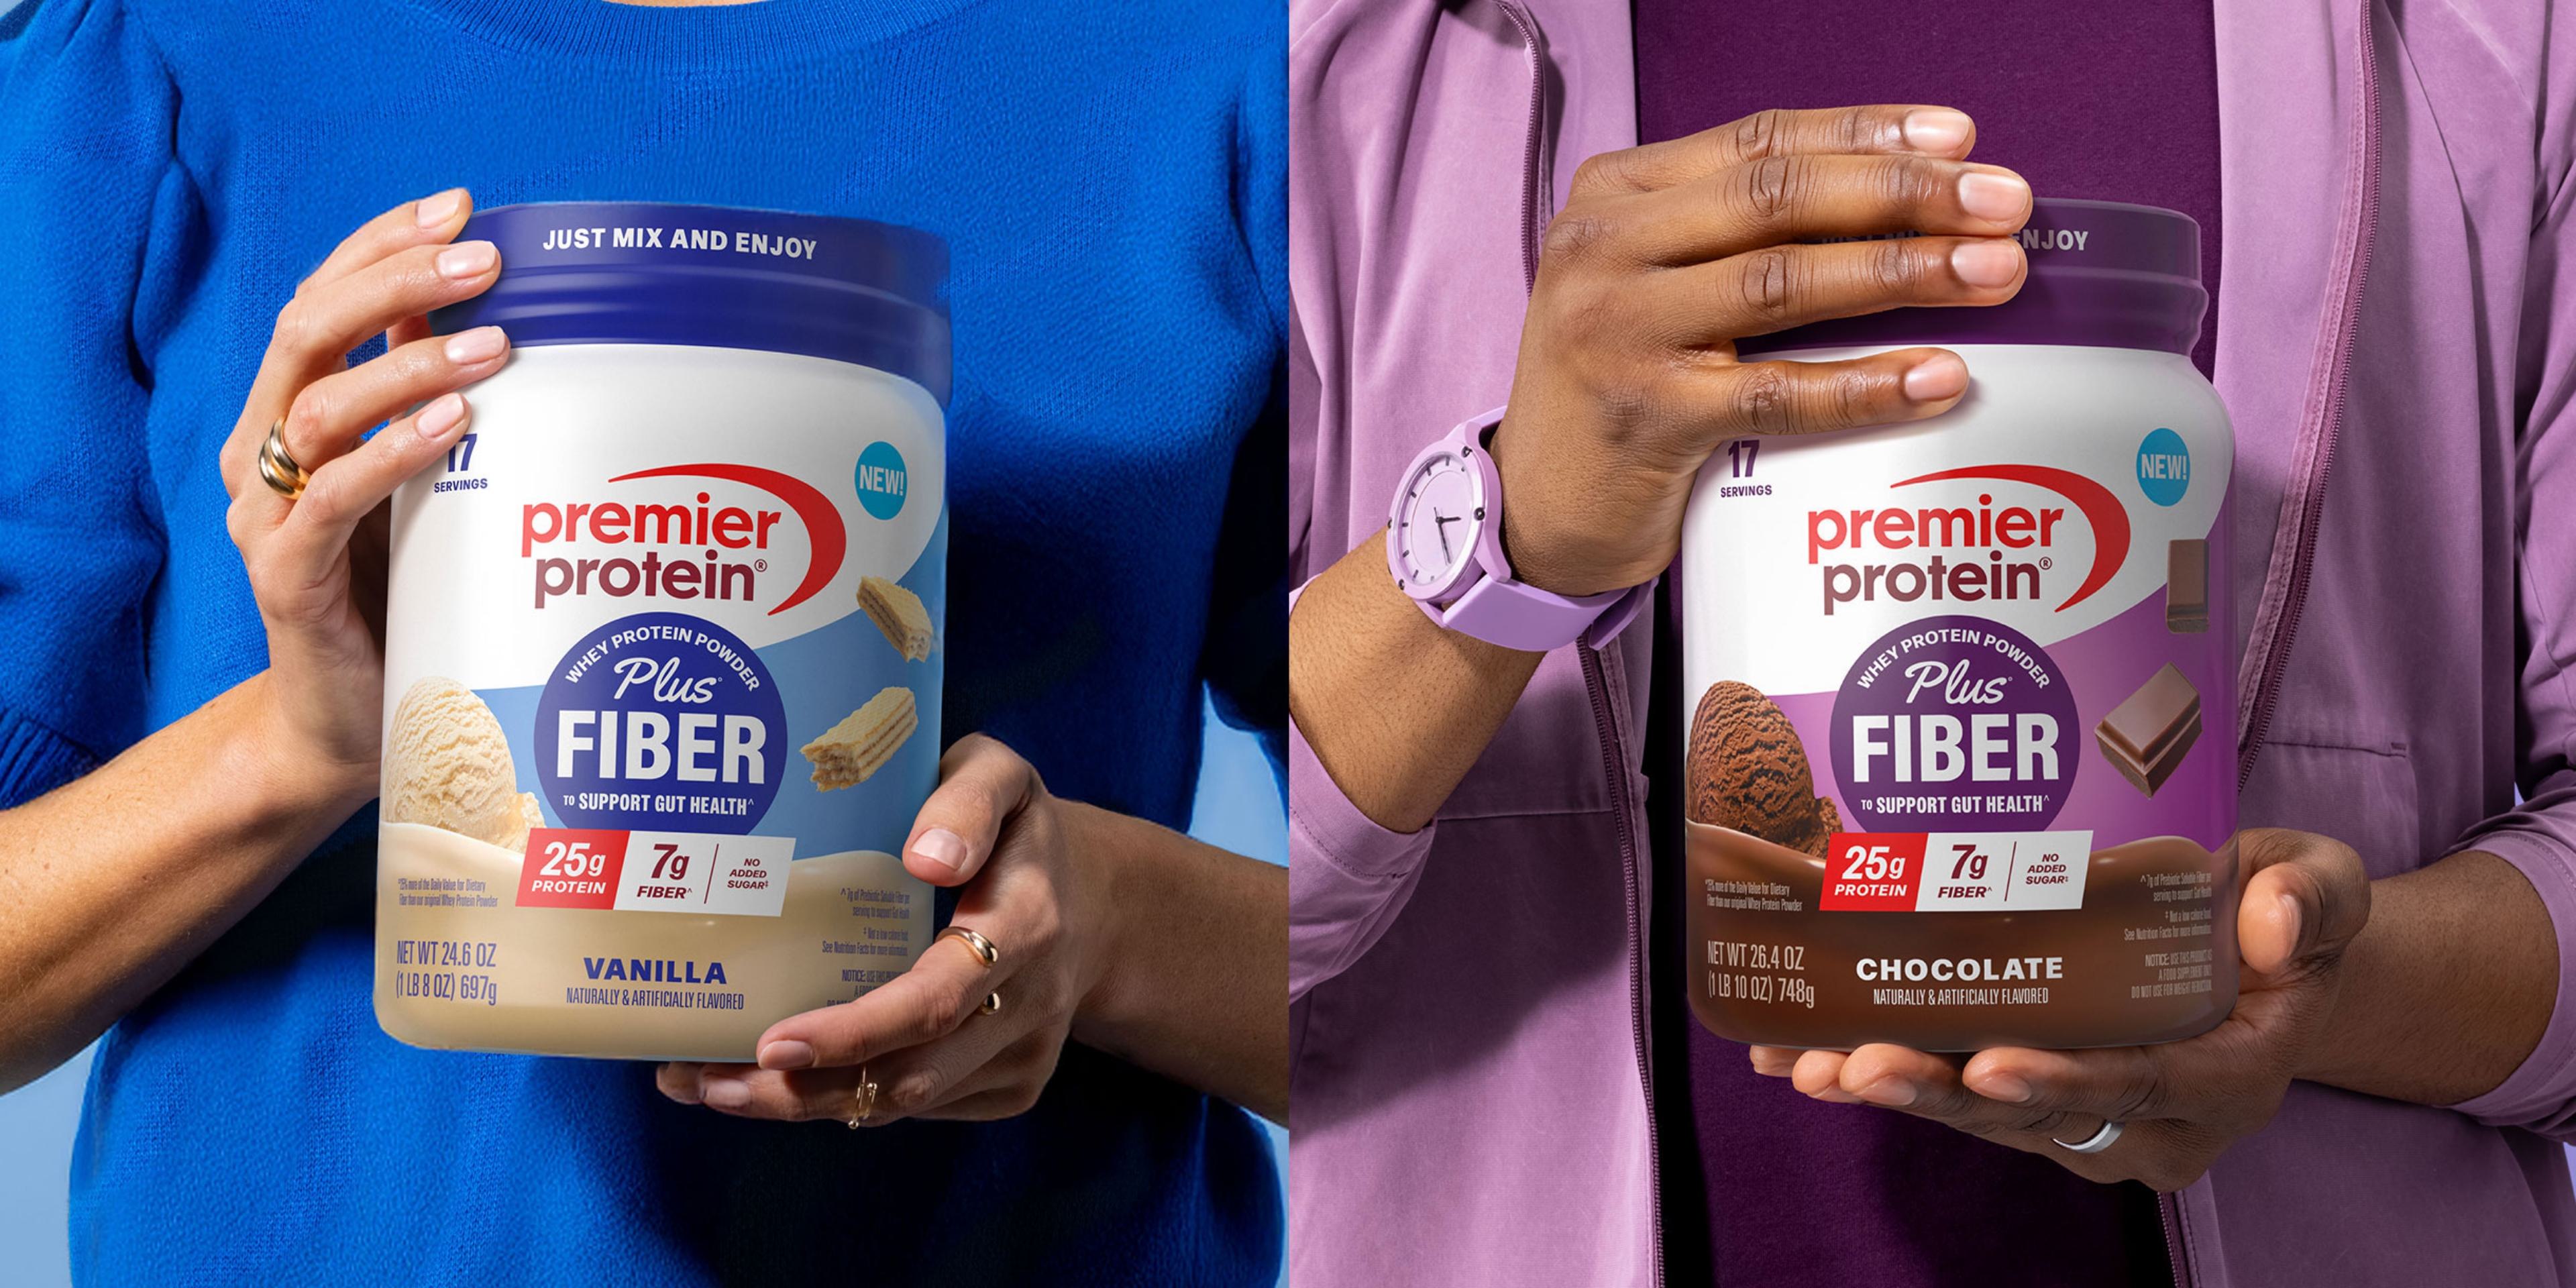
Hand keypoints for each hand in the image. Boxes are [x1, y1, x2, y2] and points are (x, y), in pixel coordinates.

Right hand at [216, 189, 506, 801]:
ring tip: (493, 343)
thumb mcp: (431, 488)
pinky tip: (456, 426)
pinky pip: (332, 498)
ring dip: (407, 364)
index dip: (381, 246)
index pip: (321, 299)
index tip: (456, 206)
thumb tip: (502, 318)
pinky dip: (393, 453)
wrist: (346, 726)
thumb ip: (435, 408)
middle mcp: (265, 455)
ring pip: (317, 405)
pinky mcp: (284, 579)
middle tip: (485, 260)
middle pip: (307, 329)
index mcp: (293, 417)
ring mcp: (268, 516)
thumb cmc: (400, 597)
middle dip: (396, 282)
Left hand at [658, 735, 1108, 1125]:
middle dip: (804, 1091)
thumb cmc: (1016, 829)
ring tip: (716, 1087)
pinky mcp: (1009, 1087)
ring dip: (807, 1106)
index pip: (936, 1000)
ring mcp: (1022, 1055)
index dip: (854, 1032)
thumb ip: (967, 800)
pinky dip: (845, 1105)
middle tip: (707, 1082)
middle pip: (910, 1075)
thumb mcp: (1001, 779)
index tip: (774, 1042)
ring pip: (905, 1104)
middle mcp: (1029, 1004)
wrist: (1095, 903)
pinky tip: (781, 1083)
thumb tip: (926, 857)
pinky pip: (918, 1109)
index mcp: (1027, 924)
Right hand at [1492, 105, 2031, 594]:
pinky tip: (1938, 376)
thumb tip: (1902, 204)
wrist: (1531, 509)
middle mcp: (1606, 250)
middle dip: (1905, 192)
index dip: (1866, 133)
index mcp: (1615, 197)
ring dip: (1903, 271)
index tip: (1961, 139)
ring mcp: (1618, 330)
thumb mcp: (1651, 283)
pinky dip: (1866, 383)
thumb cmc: (1616, 389)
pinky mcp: (1645, 415)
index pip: (1758, 142)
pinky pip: (1777, 393)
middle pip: (1779, 197)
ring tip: (1993, 273)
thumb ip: (1735, 237)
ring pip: (1784, 281)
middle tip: (2005, 204)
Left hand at [1752, 829, 2370, 1190]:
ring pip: (1981, 1115)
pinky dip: (1882, 1075)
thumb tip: (2271, 920)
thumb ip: (2314, 899)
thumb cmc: (2285, 914)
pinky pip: (1957, 1096)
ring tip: (1809, 1063)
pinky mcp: (2035, 1101)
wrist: (2264, 959)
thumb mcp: (2323, 886)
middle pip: (2036, 1114)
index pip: (2142, 1083)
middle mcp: (2154, 1119)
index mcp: (2230, 1075)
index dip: (2062, 1078)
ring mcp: (2088, 1118)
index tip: (1990, 1062)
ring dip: (1893, 1090)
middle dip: (1940, 1092)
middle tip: (1858, 1064)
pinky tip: (1802, 1055)